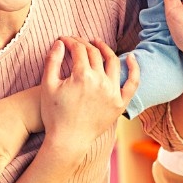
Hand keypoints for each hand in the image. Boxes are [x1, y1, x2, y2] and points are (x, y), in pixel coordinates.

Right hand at [40, 37, 138, 152]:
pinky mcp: (119, 104)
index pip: (79, 49)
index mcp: (82, 76)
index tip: (63, 40)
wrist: (67, 141)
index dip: (70, 41)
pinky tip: (131, 58)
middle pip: (94, 53)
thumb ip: (52, 61)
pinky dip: (134, 69)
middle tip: (75, 42)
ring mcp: (112, 92)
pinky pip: (132, 84)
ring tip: (97, 43)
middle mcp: (100, 81)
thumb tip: (60, 42)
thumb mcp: (47, 86)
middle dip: (83, 43)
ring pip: (113, 62)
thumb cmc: (54, 114)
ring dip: (105, 49)